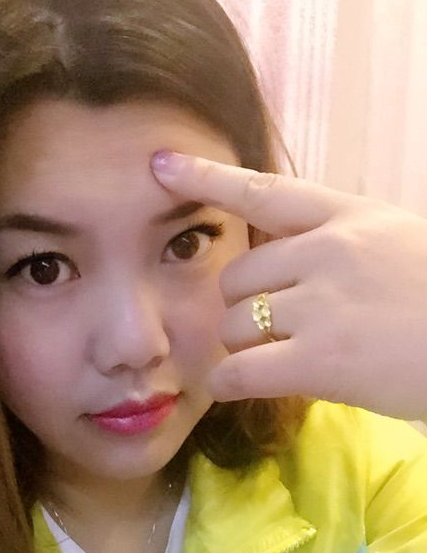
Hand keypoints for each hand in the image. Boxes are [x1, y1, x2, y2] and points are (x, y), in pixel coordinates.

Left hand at [151, 150, 426, 420]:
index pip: (262, 190)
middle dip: (243, 305)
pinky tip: (233, 387)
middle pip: (235, 276)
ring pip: (233, 324)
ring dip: (242, 344)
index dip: (206, 177)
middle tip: (274, 326)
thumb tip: (273, 256)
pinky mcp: (322, 361)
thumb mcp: (394, 242)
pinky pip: (240, 370)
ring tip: (278, 356)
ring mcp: (322, 305)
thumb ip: (332, 241)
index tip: (159, 165)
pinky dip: (227, 383)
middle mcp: (327, 251)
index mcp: (346, 217)